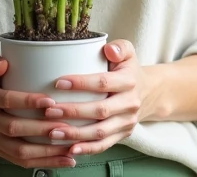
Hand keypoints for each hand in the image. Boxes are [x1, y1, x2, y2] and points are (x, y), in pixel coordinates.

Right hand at [0, 49, 78, 168]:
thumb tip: (2, 64)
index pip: (5, 100)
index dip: (27, 102)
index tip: (50, 101)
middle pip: (13, 129)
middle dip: (41, 129)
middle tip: (66, 126)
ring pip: (17, 150)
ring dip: (45, 151)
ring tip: (69, 147)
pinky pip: (18, 160)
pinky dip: (41, 161)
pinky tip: (62, 159)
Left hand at [43, 39, 148, 155]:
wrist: (147, 92)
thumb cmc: (127, 69)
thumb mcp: (128, 52)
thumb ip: (120, 47)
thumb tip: (108, 49)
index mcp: (129, 81)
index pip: (103, 83)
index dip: (81, 83)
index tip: (58, 83)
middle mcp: (130, 104)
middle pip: (100, 110)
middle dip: (72, 111)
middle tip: (49, 110)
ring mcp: (127, 122)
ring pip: (100, 132)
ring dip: (75, 134)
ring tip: (52, 132)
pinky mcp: (123, 135)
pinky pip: (104, 145)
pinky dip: (87, 149)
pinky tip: (70, 149)